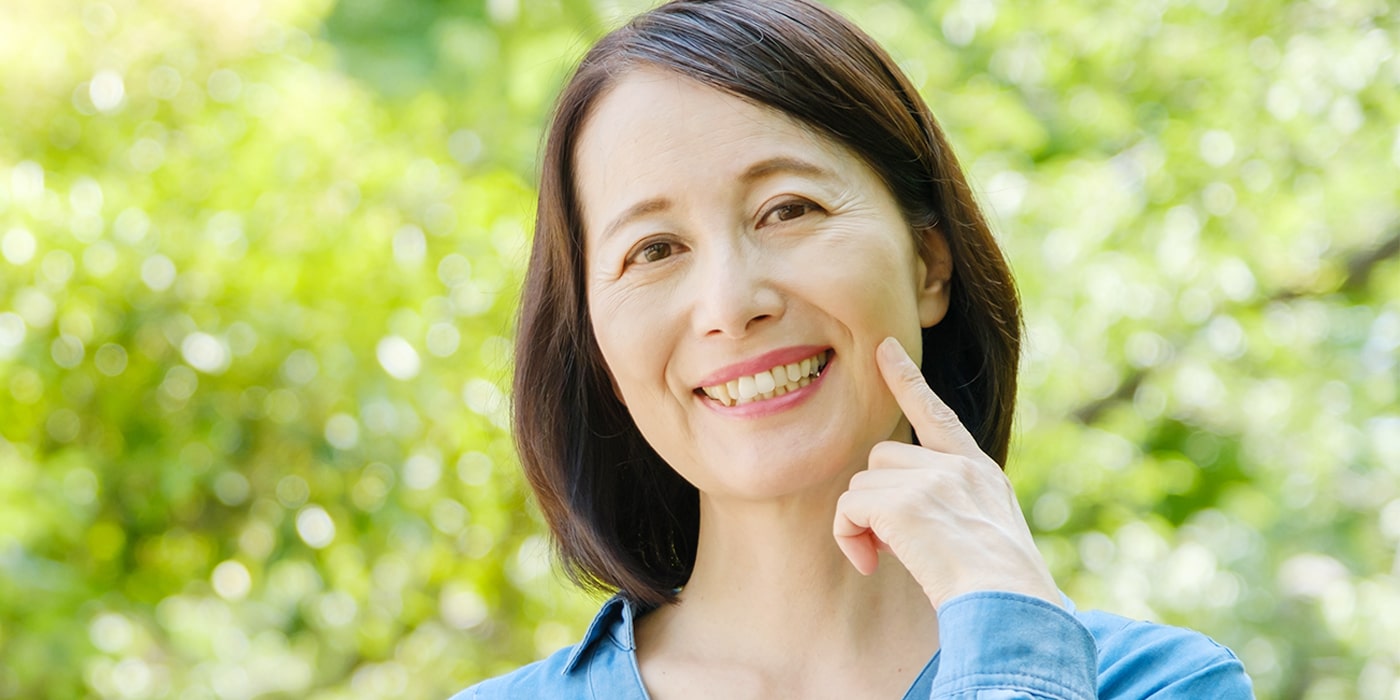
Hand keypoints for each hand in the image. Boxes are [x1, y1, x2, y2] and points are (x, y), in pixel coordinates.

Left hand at [832, 337, 1059, 609]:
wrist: (1014, 612)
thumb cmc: (1003, 595)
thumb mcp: (990, 537)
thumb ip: (954, 512)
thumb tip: (902, 520)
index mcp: (981, 474)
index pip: (937, 416)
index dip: (908, 381)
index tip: (884, 348)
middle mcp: (959, 468)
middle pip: (882, 460)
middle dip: (876, 500)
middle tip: (891, 546)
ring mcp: (933, 481)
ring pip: (862, 484)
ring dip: (862, 522)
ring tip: (887, 558)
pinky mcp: (905, 504)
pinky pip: (848, 508)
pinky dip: (849, 537)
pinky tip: (870, 564)